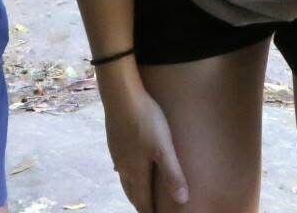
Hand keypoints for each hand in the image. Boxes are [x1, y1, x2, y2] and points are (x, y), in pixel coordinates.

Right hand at [100, 76, 188, 211]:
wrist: (121, 95)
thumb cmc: (145, 120)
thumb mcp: (163, 147)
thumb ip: (172, 173)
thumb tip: (182, 200)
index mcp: (136, 172)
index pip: (143, 200)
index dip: (149, 211)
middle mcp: (124, 167)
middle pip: (132, 192)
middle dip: (140, 202)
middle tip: (147, 209)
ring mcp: (117, 152)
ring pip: (124, 178)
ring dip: (133, 188)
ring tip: (139, 191)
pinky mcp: (114, 139)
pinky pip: (120, 163)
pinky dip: (126, 171)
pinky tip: (126, 164)